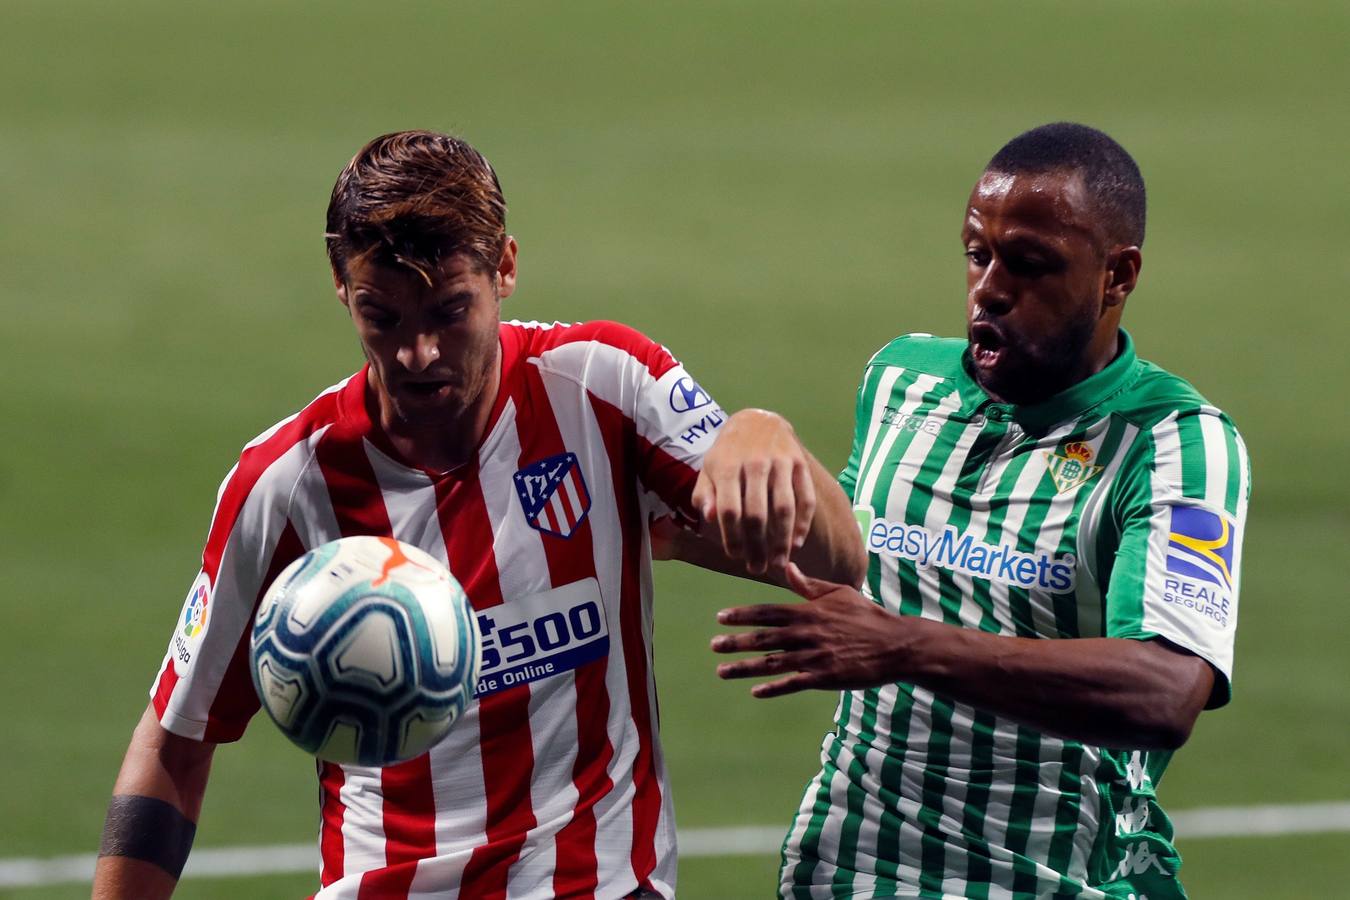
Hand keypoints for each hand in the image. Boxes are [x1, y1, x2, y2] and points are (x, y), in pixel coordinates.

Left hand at [691, 409, 815, 574]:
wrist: (758, 420)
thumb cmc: (728, 453)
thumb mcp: (709, 469)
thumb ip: (705, 494)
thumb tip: (708, 518)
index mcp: (727, 466)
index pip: (729, 510)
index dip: (731, 537)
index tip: (735, 556)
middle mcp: (754, 463)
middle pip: (757, 514)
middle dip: (756, 546)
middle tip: (757, 568)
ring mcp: (780, 462)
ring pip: (784, 508)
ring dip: (782, 541)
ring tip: (778, 564)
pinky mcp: (800, 463)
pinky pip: (806, 498)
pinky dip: (803, 523)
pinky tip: (796, 543)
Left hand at [711, 563, 907, 696]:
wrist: (895, 644)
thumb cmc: (866, 616)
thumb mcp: (838, 593)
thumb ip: (809, 584)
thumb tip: (786, 568)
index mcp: (808, 611)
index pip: (767, 612)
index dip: (742, 615)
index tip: (720, 618)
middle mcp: (807, 633)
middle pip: (764, 638)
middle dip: (736, 642)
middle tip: (713, 645)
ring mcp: (815, 657)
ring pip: (772, 663)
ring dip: (745, 667)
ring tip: (722, 670)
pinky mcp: (825, 677)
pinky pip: (794, 683)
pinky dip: (774, 688)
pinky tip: (756, 691)